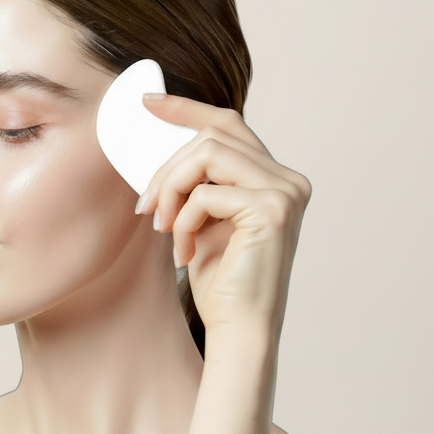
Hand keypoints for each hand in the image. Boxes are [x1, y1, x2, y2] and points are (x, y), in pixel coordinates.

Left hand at [135, 95, 310, 344]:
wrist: (238, 330)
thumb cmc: (220, 279)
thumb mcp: (202, 217)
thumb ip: (196, 179)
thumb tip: (158, 141)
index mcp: (275, 178)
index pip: (228, 124)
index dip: (187, 108)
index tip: (148, 103)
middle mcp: (288, 180)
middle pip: (212, 136)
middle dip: (168, 166)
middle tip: (145, 204)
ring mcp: (285, 193)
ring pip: (206, 155)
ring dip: (171, 188)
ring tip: (163, 226)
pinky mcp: (271, 211)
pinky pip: (205, 194)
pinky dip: (182, 220)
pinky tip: (183, 251)